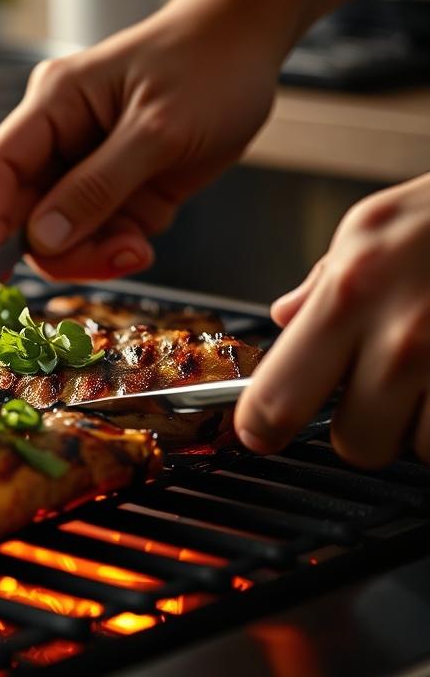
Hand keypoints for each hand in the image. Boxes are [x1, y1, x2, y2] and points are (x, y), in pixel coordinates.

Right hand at [0, 0, 280, 278]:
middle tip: (111, 259)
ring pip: (62, 233)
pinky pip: (99, 233)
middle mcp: (59, 137)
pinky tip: (145, 238)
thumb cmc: (209, 66)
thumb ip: (98, 186)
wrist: (249, 44)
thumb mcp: (159, 130)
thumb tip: (41, 239)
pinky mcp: (117, 186)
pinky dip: (117, 247)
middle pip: (26, 213)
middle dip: (59, 249)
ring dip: (94, 253)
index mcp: (54, 105)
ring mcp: (87, 165)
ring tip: (137, 248)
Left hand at [236, 176, 429, 467]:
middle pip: (355, 444)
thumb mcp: (376, 225)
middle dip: (364, 427)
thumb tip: (284, 318)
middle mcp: (404, 337)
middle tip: (382, 391)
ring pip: (422, 451)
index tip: (265, 430)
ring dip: (426, 427)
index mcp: (351, 294)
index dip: (263, 425)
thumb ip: (324, 281)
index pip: (276, 399)